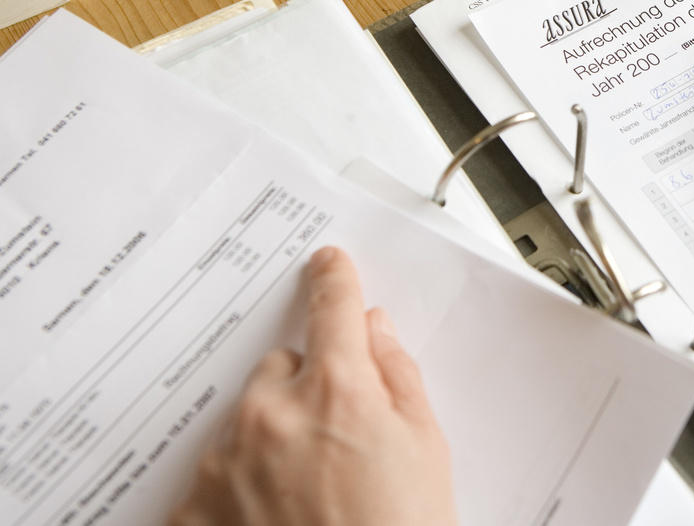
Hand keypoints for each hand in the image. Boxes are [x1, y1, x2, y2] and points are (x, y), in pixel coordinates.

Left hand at [169, 246, 456, 525]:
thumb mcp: (425, 448)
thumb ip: (397, 376)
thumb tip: (375, 332)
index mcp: (338, 390)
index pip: (334, 309)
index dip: (335, 281)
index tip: (328, 266)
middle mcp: (272, 414)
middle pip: (282, 367)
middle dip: (306, 388)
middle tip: (339, 440)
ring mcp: (228, 460)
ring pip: (247, 418)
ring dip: (272, 436)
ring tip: (310, 492)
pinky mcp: (195, 506)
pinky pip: (218, 470)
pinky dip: (242, 483)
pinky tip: (276, 516)